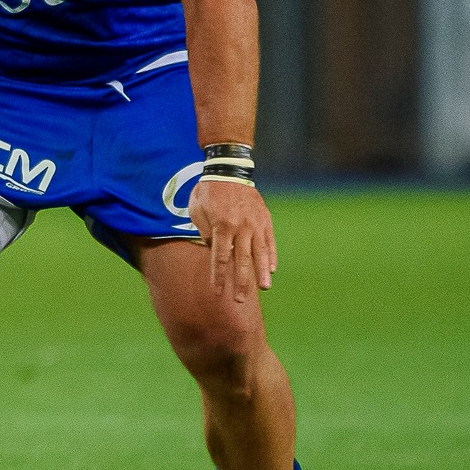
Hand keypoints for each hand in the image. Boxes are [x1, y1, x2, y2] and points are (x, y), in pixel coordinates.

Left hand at [189, 177, 275, 302]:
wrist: (228, 169)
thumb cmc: (208, 191)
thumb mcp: (198, 211)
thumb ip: (205, 233)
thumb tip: (213, 253)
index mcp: (221, 226)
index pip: (219, 258)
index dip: (218, 277)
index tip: (217, 293)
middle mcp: (240, 227)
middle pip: (241, 260)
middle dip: (241, 282)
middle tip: (240, 301)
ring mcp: (255, 223)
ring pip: (260, 252)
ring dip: (261, 272)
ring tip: (264, 288)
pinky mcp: (265, 219)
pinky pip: (269, 241)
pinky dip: (271, 255)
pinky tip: (272, 269)